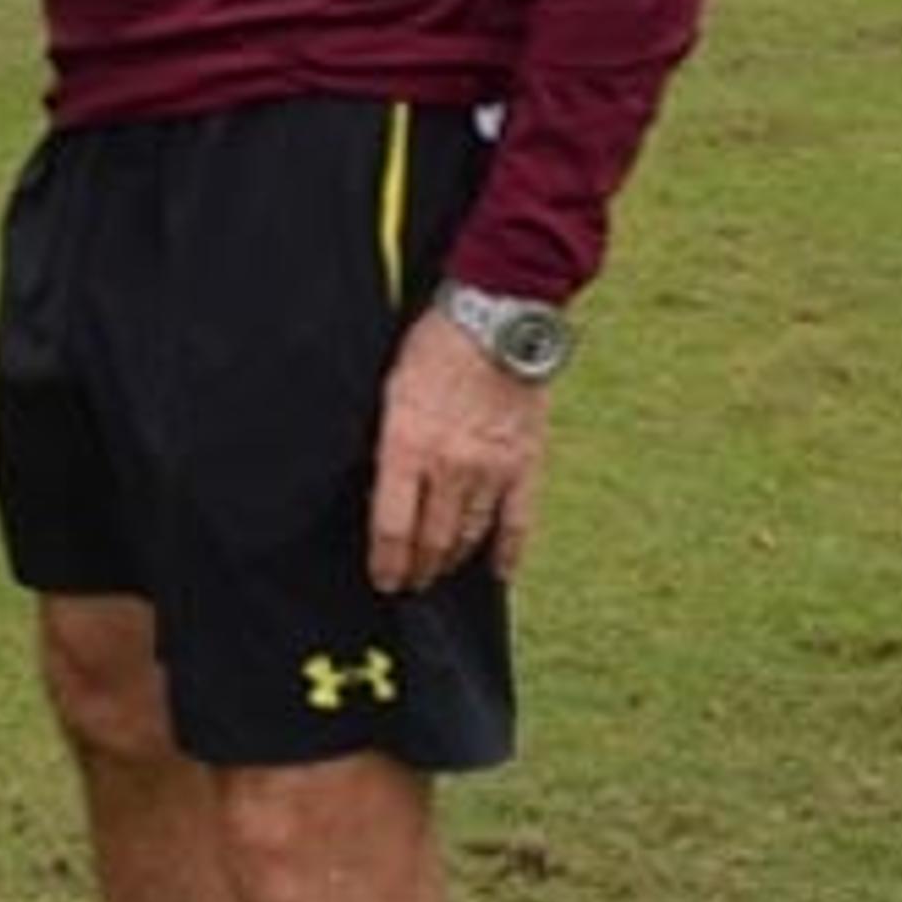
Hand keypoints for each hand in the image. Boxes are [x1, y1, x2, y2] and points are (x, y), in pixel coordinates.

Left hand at [365, 306, 550, 592]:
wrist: (497, 318)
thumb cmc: (434, 344)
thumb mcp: (389, 388)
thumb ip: (387, 439)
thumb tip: (376, 479)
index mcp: (406, 444)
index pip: (392, 525)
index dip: (386, 561)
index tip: (383, 579)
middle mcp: (449, 465)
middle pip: (431, 538)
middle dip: (418, 568)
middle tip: (410, 582)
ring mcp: (491, 469)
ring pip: (469, 534)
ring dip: (452, 560)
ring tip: (441, 572)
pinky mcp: (525, 464)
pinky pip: (518, 522)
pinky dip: (508, 552)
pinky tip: (499, 573)